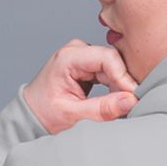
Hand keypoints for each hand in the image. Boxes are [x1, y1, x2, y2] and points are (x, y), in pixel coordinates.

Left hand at [22, 40, 140, 133]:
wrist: (32, 113)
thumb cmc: (44, 112)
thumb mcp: (72, 114)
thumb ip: (102, 109)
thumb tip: (130, 101)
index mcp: (68, 57)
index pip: (107, 58)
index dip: (124, 77)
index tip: (134, 96)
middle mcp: (78, 51)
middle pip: (113, 61)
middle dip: (124, 83)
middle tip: (132, 104)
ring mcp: (84, 57)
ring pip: (115, 67)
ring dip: (122, 87)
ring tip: (123, 106)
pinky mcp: (90, 66)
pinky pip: (111, 73)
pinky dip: (117, 88)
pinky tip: (118, 101)